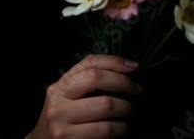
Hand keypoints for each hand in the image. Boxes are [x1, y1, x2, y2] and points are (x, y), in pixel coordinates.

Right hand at [27, 54, 142, 138]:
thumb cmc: (62, 120)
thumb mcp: (68, 96)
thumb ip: (88, 79)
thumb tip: (128, 66)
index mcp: (58, 89)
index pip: (89, 65)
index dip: (115, 62)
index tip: (133, 67)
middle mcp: (57, 106)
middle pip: (99, 82)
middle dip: (125, 84)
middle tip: (136, 91)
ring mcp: (63, 127)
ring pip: (107, 108)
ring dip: (125, 110)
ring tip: (127, 114)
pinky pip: (106, 131)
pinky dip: (120, 129)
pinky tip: (120, 129)